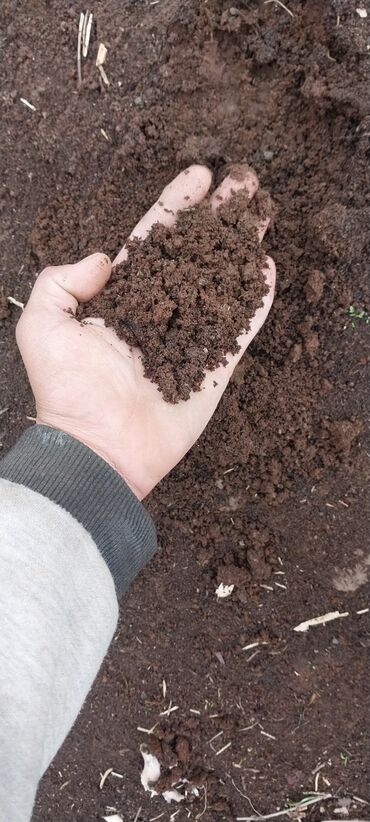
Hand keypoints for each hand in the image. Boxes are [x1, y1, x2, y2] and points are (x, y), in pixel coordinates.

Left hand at [16, 165, 274, 499]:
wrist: (98, 449)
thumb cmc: (67, 392)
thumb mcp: (42, 327)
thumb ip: (61, 282)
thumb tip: (102, 259)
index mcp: (122, 296)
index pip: (154, 239)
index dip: (176, 205)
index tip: (198, 176)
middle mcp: (160, 310)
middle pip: (197, 253)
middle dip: (220, 218)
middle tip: (245, 184)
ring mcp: (189, 337)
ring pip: (222, 282)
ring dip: (243, 248)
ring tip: (262, 215)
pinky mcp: (212, 369)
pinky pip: (238, 329)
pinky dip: (254, 302)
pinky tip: (268, 270)